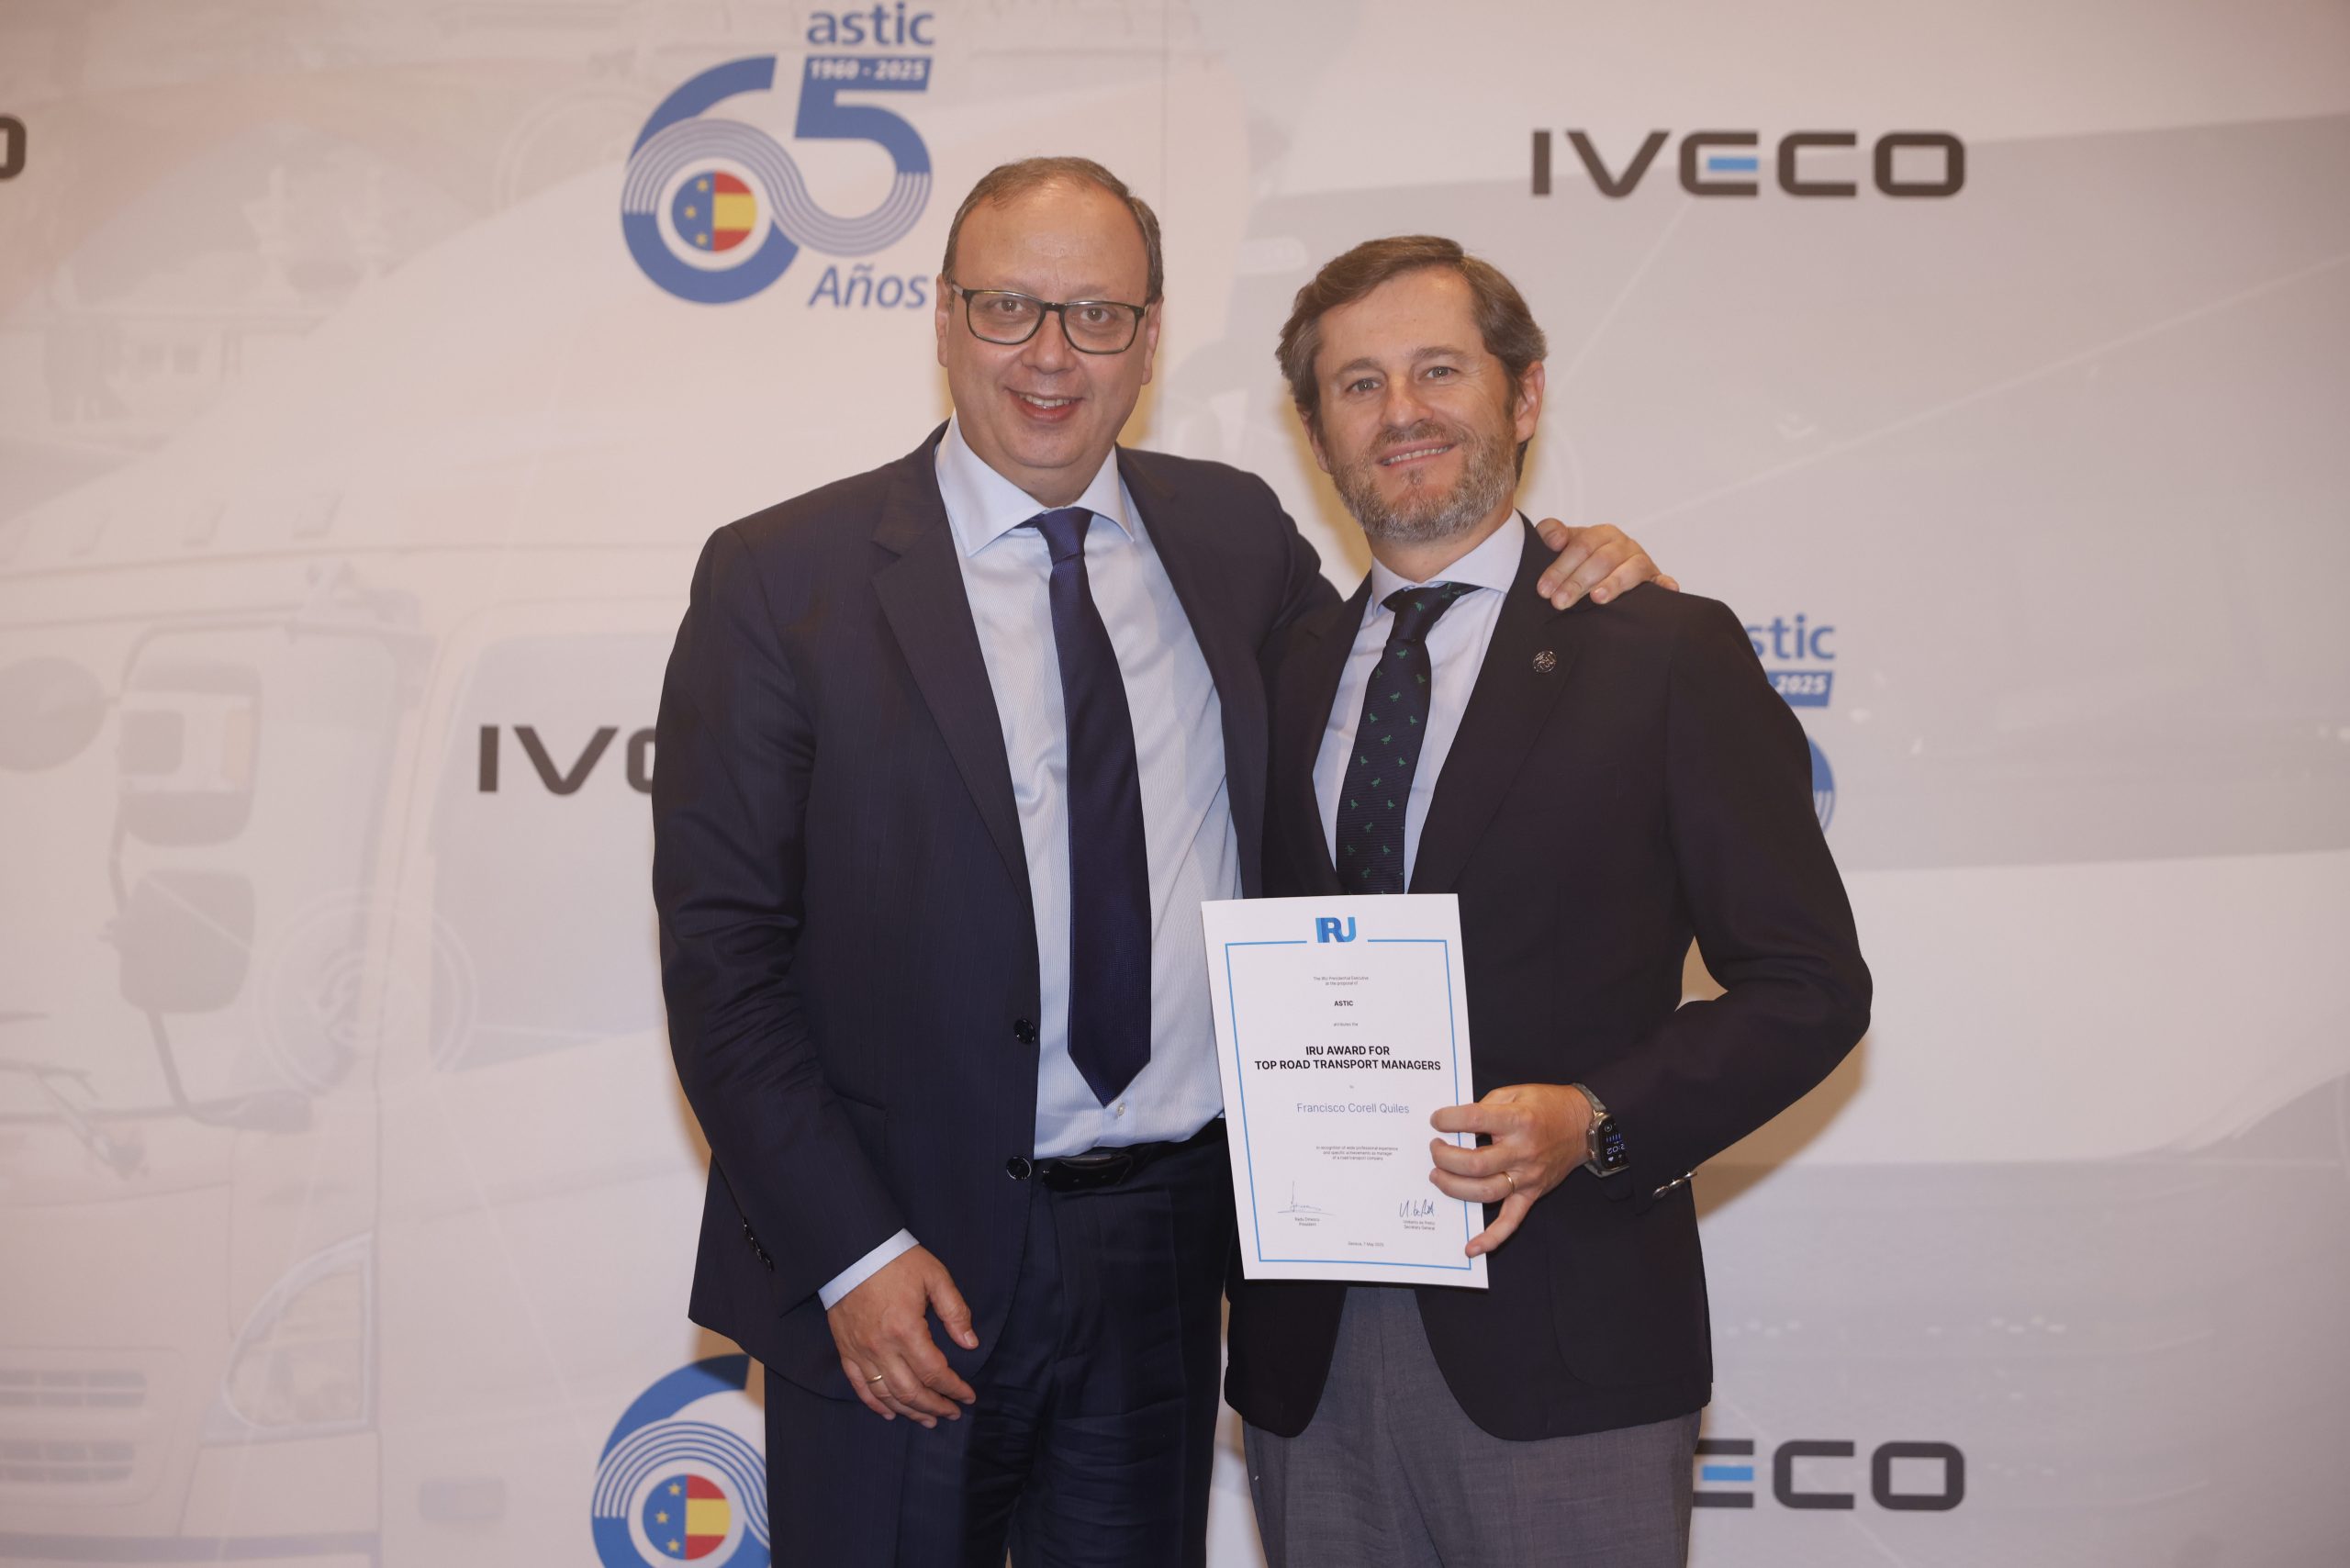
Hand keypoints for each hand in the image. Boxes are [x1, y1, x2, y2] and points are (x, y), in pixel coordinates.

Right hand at [827, 1244, 978, 1426]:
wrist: (853, 1250)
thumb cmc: (896, 1260)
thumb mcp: (935, 1277)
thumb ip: (955, 1311)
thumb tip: (971, 1343)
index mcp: (906, 1330)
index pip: (935, 1372)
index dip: (954, 1388)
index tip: (968, 1397)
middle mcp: (882, 1348)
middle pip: (911, 1391)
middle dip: (935, 1406)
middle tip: (952, 1413)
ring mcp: (861, 1352)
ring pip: (887, 1395)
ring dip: (909, 1412)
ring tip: (928, 1419)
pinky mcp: (846, 1350)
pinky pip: (860, 1386)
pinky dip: (875, 1404)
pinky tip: (890, 1413)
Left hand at [1429, 1083, 1593, 1256]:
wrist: (1583, 1126)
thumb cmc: (1546, 1107)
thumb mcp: (1515, 1093)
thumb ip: (1485, 1105)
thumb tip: (1454, 1123)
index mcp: (1517, 1120)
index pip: (1474, 1120)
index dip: (1448, 1120)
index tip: (1436, 1120)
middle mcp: (1522, 1151)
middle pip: (1475, 1164)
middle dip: (1445, 1157)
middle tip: (1434, 1148)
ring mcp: (1527, 1177)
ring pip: (1485, 1192)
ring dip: (1454, 1187)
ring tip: (1437, 1176)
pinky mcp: (1532, 1194)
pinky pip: (1511, 1221)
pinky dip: (1491, 1238)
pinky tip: (1471, 1248)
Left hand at [1530, 519, 1680, 609]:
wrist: (1606, 566)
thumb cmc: (1583, 557)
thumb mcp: (1564, 543)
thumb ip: (1551, 533)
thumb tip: (1555, 539)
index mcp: (1602, 534)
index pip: (1581, 546)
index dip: (1560, 567)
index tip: (1544, 589)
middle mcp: (1624, 545)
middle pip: (1602, 560)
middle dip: (1578, 582)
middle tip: (1559, 602)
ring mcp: (1641, 562)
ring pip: (1630, 570)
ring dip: (1614, 584)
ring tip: (1597, 598)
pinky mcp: (1655, 579)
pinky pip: (1662, 581)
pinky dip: (1665, 585)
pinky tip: (1666, 591)